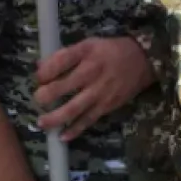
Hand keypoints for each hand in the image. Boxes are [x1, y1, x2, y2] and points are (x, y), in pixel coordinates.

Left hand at [35, 37, 154, 141]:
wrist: (143, 61)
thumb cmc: (111, 51)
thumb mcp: (88, 44)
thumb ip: (64, 54)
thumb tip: (39, 66)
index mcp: (86, 52)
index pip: (61, 60)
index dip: (45, 71)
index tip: (38, 77)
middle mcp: (92, 72)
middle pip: (64, 86)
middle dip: (46, 95)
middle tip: (37, 99)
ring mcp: (100, 92)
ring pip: (74, 108)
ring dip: (56, 117)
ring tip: (41, 122)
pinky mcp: (107, 106)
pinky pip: (88, 120)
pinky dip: (75, 130)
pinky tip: (62, 136)